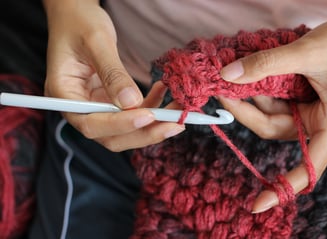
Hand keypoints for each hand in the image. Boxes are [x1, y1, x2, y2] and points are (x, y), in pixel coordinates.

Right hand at [43, 0, 183, 150]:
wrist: (76, 15)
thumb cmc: (79, 22)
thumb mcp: (97, 42)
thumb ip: (113, 73)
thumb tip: (132, 103)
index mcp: (64, 96)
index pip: (91, 123)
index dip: (121, 125)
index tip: (148, 116)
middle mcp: (79, 108)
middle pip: (110, 135)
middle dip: (144, 133)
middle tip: (174, 124)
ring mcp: (95, 106)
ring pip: (125, 130)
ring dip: (153, 124)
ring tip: (179, 112)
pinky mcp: (109, 101)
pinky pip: (132, 112)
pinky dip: (150, 107)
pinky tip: (163, 92)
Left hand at [219, 14, 326, 212]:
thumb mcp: (309, 53)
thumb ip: (267, 64)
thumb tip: (227, 75)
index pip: (308, 166)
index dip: (283, 188)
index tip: (256, 205)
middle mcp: (315, 119)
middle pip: (270, 126)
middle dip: (243, 109)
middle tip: (219, 87)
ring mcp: (306, 105)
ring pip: (268, 108)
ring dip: (247, 92)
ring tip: (230, 71)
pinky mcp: (300, 91)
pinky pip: (272, 93)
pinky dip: (257, 83)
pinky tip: (245, 69)